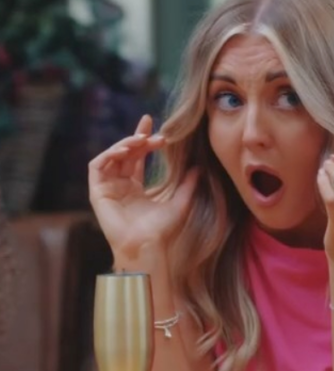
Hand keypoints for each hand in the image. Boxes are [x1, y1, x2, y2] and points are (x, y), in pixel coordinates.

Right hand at [88, 115, 198, 260]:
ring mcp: (107, 188)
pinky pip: (97, 166)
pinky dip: (109, 154)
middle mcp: (119, 185)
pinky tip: (126, 150)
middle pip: (125, 154)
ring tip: (141, 140)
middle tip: (154, 132)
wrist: (148, 246)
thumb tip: (199, 167)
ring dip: (124, 144)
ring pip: (111, 156)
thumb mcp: (180, 202)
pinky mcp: (97, 192)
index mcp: (135, 188)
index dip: (143, 139)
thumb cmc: (162, 230)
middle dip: (137, 139)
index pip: (137, 157)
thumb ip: (188, 184)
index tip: (152, 123)